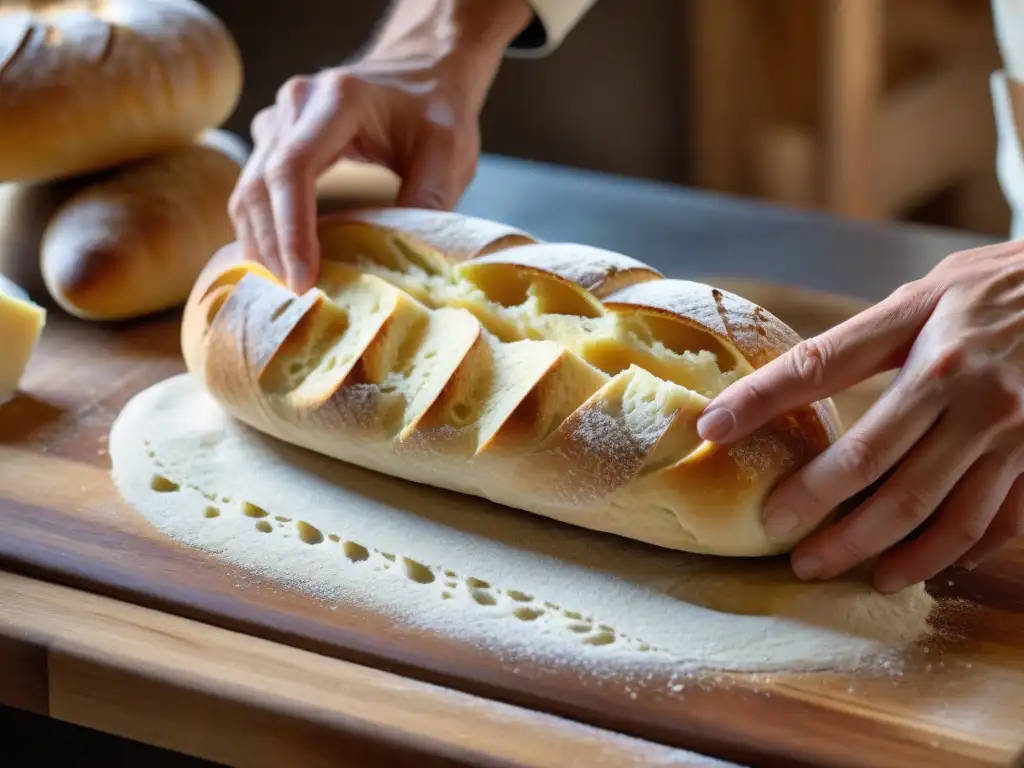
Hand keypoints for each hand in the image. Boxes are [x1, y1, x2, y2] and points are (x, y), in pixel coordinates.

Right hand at [228, 0, 530, 292]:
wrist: (423, 71)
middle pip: (259, 185)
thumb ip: (428, 202)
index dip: (291, 230)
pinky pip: (253, 192)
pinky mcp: (274, 140)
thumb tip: (399, 266)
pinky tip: (281, 267)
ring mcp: (279, 120)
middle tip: (295, 301)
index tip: (302, 279)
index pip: (292, 169)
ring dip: (261, 245)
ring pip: (247, 192)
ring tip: (287, 293)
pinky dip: (263, 232)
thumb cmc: (437, 111)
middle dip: (272, 249)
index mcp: (337, 100)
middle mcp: (296, 104)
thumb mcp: (448, 155)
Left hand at [697, 242, 1023, 592]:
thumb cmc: (998, 288)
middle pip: (873, 465)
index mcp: (925, 343)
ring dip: (877, 550)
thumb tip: (788, 382)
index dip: (759, 401)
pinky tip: (916, 567)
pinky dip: (951, 553)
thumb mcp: (925, 294)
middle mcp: (965, 392)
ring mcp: (1010, 435)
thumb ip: (864, 339)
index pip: (818, 371)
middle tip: (776, 531)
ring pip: (934, 513)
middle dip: (814, 506)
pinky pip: (995, 525)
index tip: (710, 428)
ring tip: (833, 568)